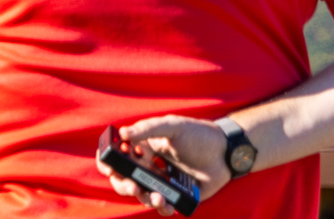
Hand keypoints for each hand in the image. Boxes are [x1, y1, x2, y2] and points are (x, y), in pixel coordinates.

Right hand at [95, 116, 232, 215]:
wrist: (227, 152)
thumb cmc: (198, 134)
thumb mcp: (173, 126)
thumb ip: (148, 129)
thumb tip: (123, 133)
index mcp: (142, 149)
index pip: (115, 156)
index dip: (107, 162)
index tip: (109, 167)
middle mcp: (147, 167)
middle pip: (123, 180)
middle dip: (123, 185)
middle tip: (134, 186)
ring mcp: (161, 182)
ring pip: (142, 196)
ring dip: (144, 199)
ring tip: (158, 197)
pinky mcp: (176, 195)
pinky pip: (163, 206)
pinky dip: (162, 208)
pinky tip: (167, 204)